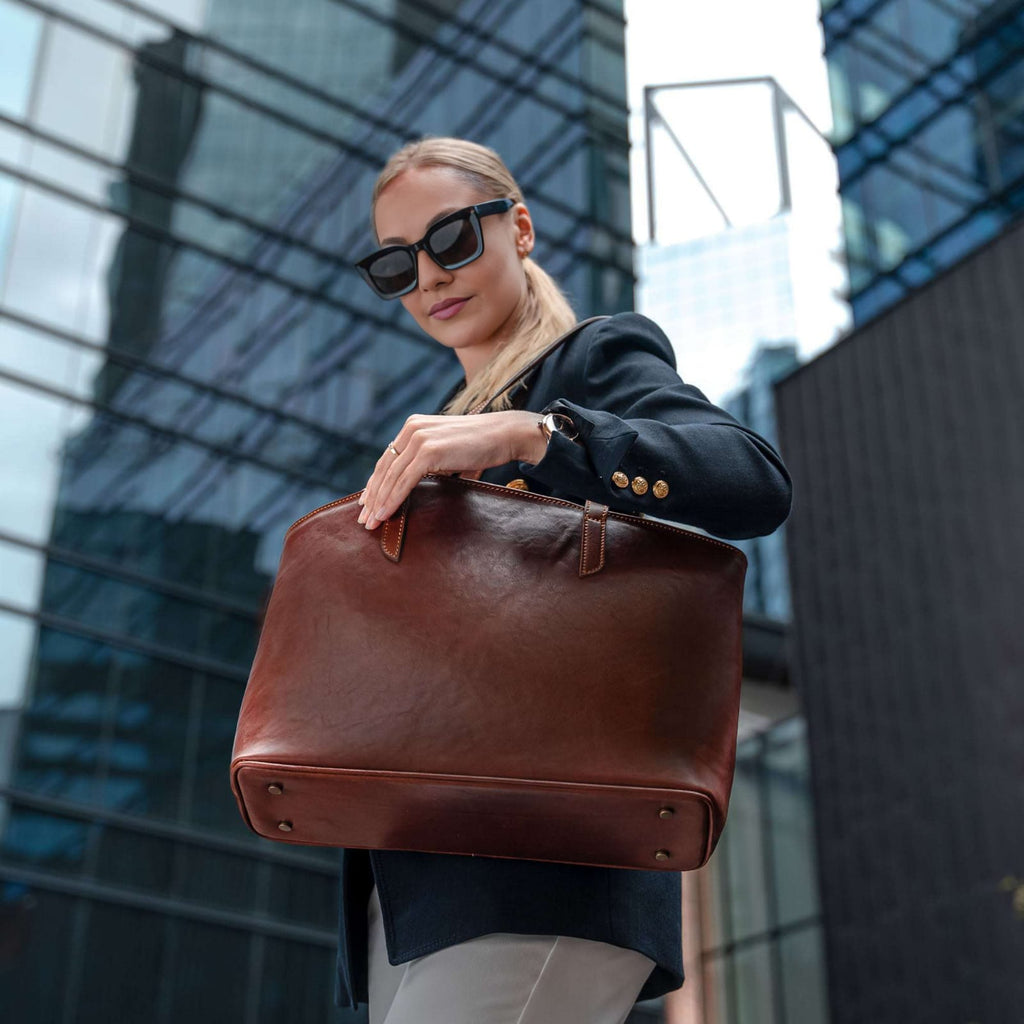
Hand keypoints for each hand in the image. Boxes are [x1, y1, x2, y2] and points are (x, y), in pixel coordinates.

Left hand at [357, 410, 547, 529]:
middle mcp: (412, 429)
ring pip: (391, 477)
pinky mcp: (428, 451)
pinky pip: (404, 481)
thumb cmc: (482, 447)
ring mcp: (419, 438)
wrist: (505, 434)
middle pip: (384, 468)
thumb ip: (429, 465)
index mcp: (414, 426)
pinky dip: (392, 500)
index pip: (388, 458)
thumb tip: (417, 489)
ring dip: (378, 502)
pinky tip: (384, 514)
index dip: (376, 482)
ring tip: (370, 522)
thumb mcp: (448, 452)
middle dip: (372, 496)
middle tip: (363, 519)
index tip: (367, 502)